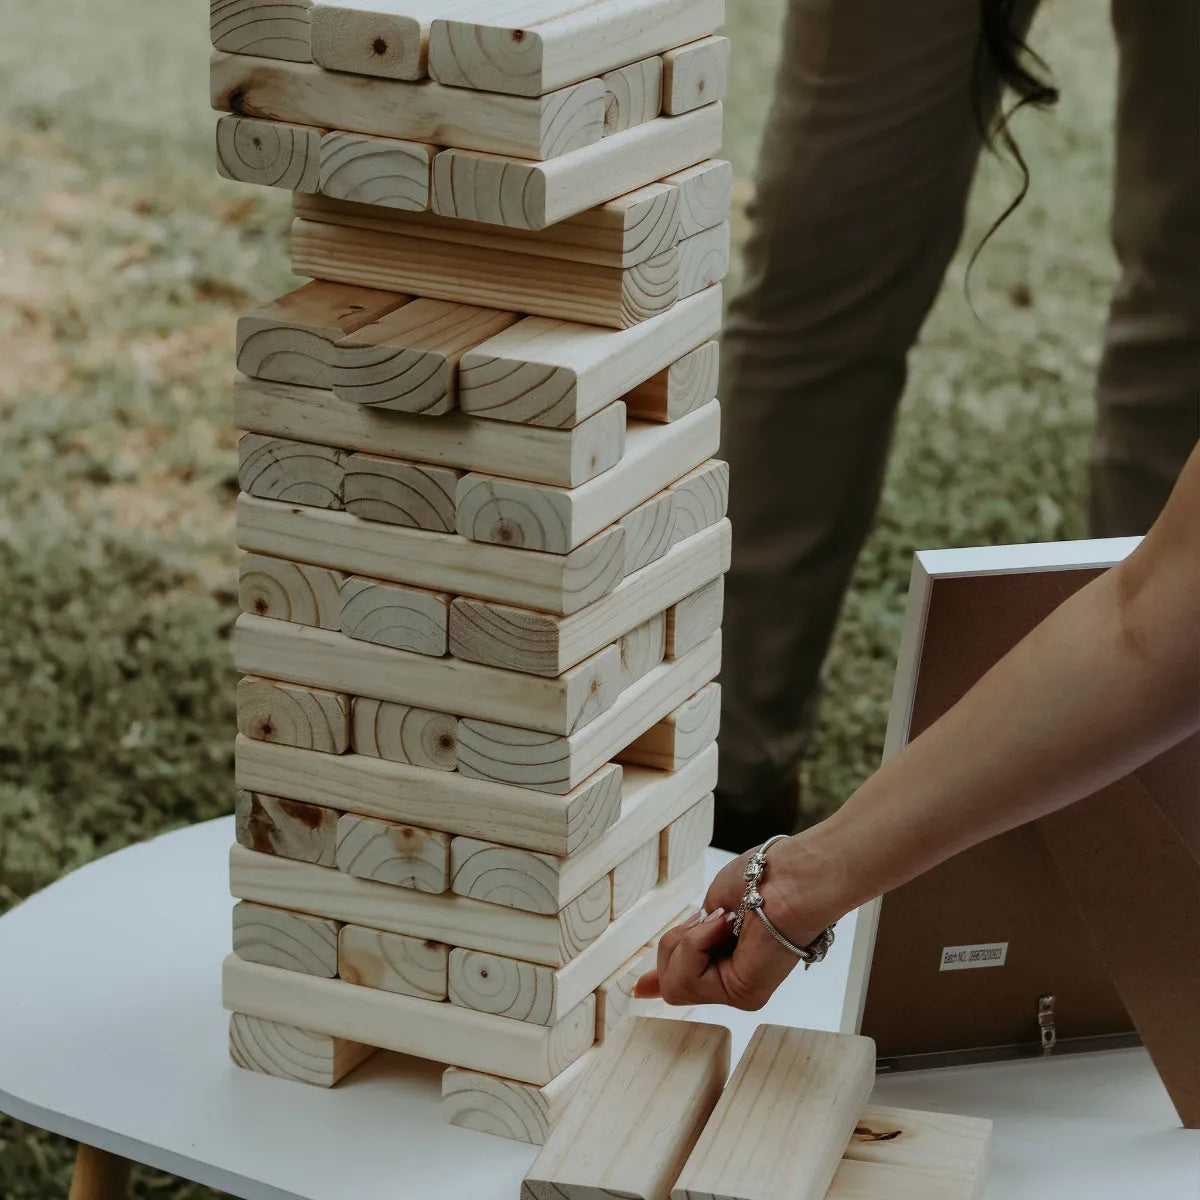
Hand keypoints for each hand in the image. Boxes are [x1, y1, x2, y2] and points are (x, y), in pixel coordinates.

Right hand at [633, 842, 830, 1009]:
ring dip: (686, 942)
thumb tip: (648, 980)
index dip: (659, 982)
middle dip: (676, 943)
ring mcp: (738, 992)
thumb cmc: (758, 879)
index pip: (686, 981)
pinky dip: (697, 942)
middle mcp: (730, 980)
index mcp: (723, 957)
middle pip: (669, 982)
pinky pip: (688, 979)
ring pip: (674, 984)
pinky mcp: (742, 995)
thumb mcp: (705, 912)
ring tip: (720, 921)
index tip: (640, 989)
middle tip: (709, 918)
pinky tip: (725, 925)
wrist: (788, 875)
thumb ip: (684, 943)